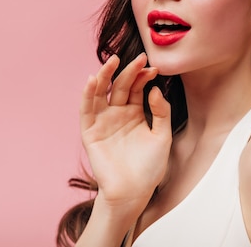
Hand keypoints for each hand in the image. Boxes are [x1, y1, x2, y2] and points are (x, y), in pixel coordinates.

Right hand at [80, 53, 171, 214]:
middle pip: (120, 86)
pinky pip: (87, 110)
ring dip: (105, 76)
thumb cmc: (149, 167)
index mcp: (135, 113)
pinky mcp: (90, 132)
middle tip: (139, 58)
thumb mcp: (162, 136)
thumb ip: (161, 112)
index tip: (154, 68)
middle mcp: (118, 113)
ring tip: (112, 61)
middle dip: (128, 71)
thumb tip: (155, 89)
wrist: (133, 192)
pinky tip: (93, 80)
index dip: (143, 76)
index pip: (137, 88)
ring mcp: (103, 121)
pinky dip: (88, 95)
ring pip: (102, 93)